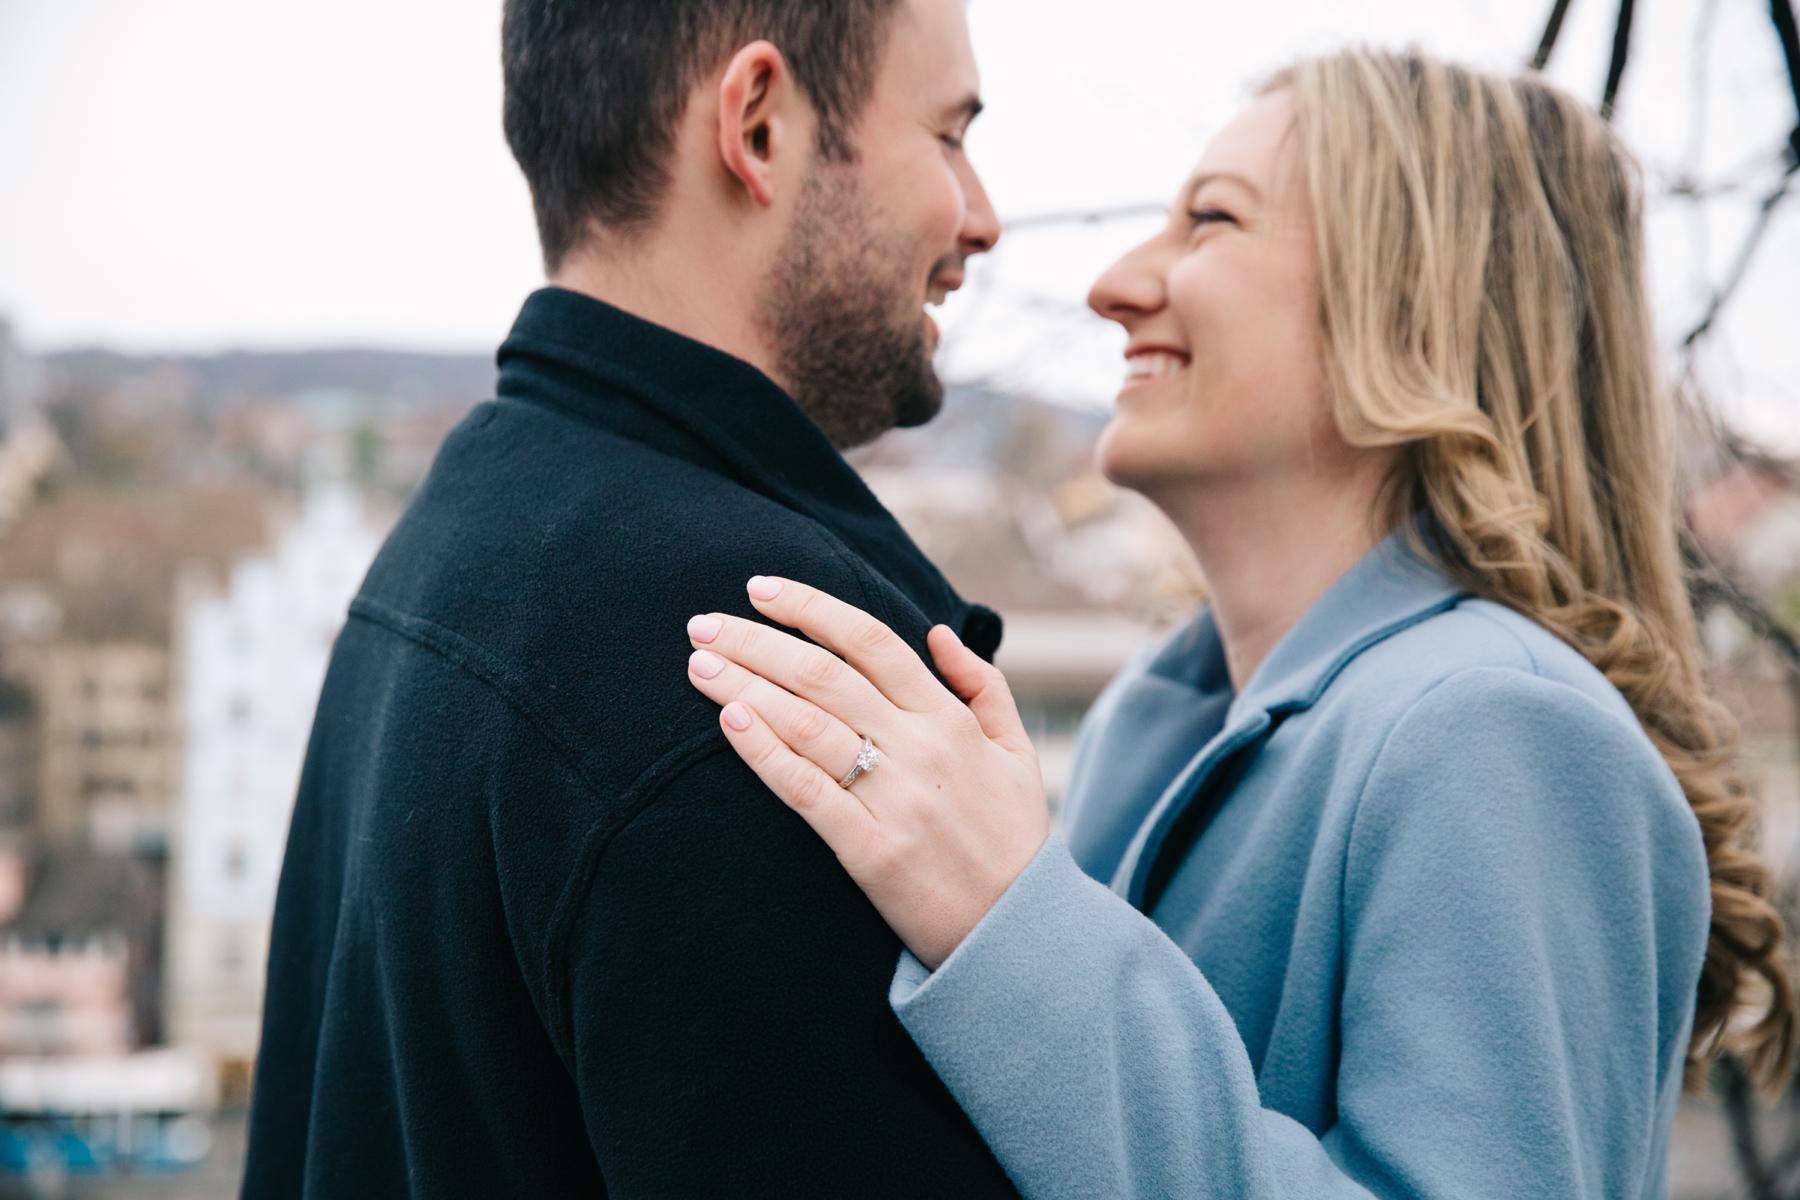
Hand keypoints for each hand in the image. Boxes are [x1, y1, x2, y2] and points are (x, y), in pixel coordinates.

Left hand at [685, 576, 1048, 969]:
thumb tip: (937, 631)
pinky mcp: (870, 850)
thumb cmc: (1011, 839)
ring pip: (806, 723)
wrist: (1017, 932)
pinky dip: (765, 752)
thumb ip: (982, 685)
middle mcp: (919, 748)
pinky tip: (728, 723)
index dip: (810, 608)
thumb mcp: (1016, 752)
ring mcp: (894, 798)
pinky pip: (806, 789)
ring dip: (745, 687)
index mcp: (949, 719)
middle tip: (702, 623)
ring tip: (699, 665)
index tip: (760, 588)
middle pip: (824, 673)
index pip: (869, 641)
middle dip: (756, 641)